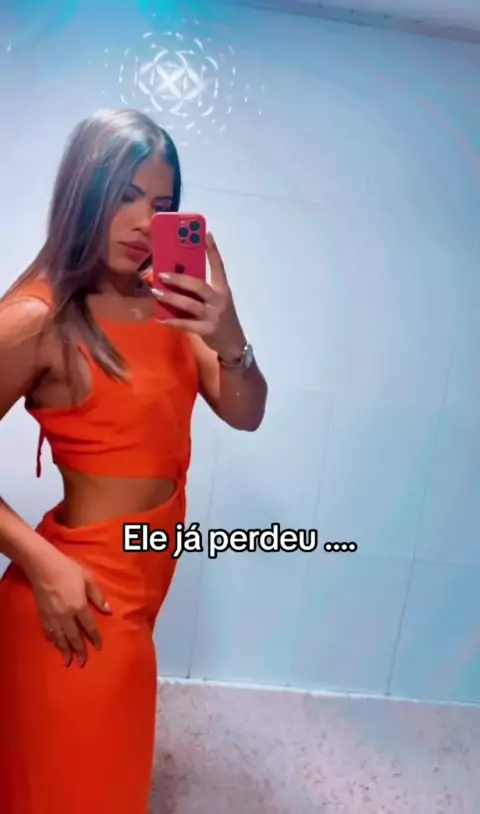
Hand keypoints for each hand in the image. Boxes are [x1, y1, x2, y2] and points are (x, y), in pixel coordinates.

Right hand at [29, 547, 110, 666]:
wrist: (43, 566)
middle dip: (80, 650)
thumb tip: (108, 611)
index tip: (99, 647)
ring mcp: (53, 616)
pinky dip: (53, 641)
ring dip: (65, 650)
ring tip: (69, 661)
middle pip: (74, 637)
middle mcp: (66, 615)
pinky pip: (49, 632)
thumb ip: (98, 597)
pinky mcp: (43, 615)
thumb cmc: (68, 569)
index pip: (89, 627)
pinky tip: (56, 645)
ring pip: (60, 638)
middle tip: (83, 662)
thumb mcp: (88, 579)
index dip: (94, 638)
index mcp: (79, 606)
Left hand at [152, 232, 246, 359]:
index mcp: (223, 289)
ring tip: (156, 292)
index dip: (213, 250)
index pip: (219, 266)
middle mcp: (219, 300)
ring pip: (189, 304)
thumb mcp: (218, 300)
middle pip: (198, 285)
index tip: (205, 234)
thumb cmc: (222, 317)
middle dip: (179, 279)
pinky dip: (172, 322)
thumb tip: (178, 275)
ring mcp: (213, 316)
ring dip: (171, 297)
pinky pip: (186, 324)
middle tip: (161, 273)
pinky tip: (160, 319)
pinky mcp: (207, 330)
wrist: (233, 343)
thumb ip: (202, 290)